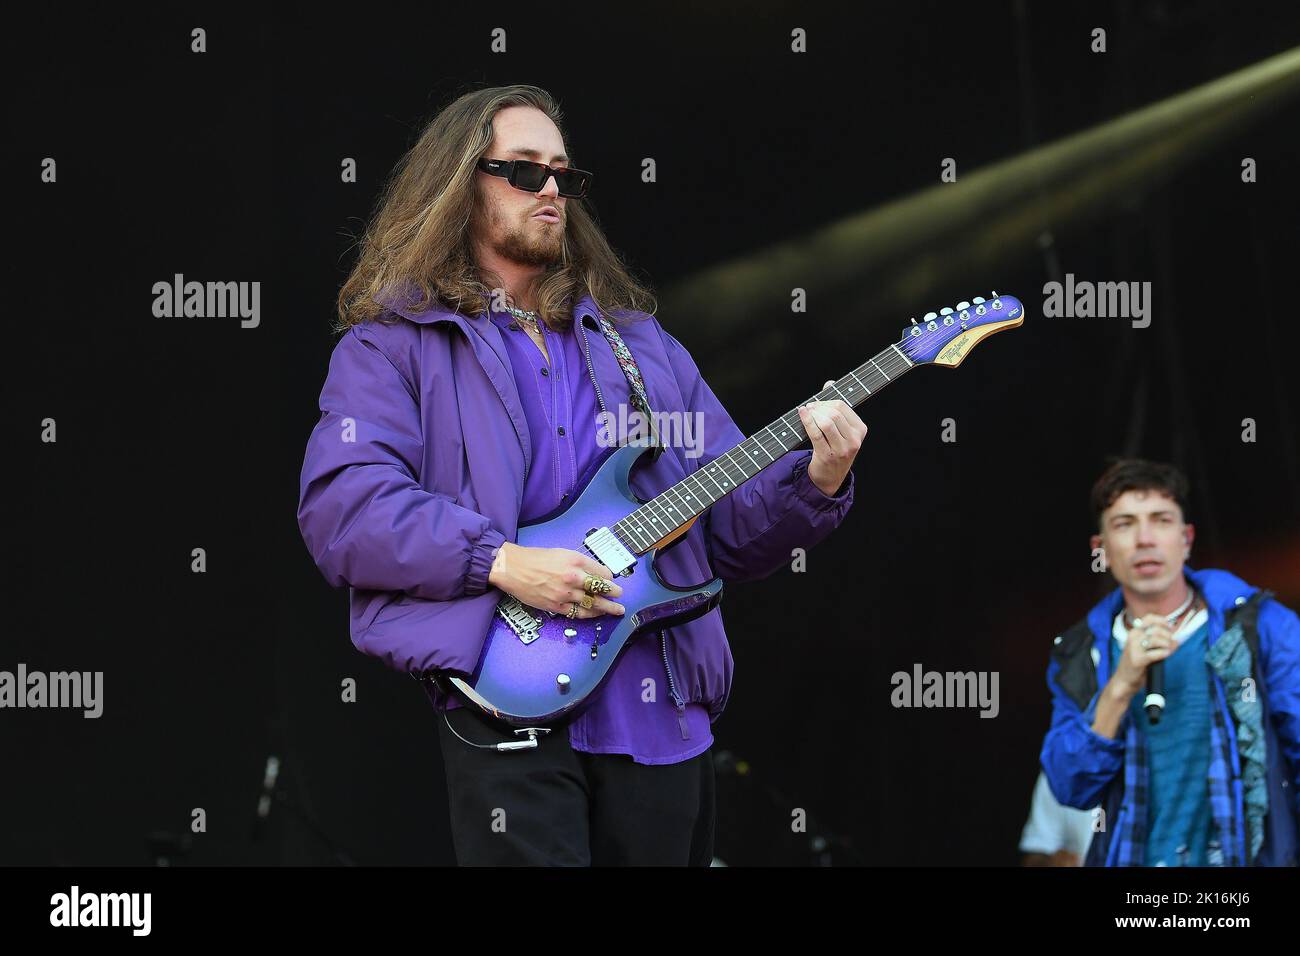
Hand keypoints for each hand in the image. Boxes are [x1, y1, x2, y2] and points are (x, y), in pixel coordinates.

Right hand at [488, 542, 624, 618]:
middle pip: (601, 589)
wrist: (512, 568)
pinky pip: (578, 613)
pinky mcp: (557, 606)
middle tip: (620, 596)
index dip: (609, 578)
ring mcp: (565, 593)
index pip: (601, 572)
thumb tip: (594, 572)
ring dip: (607, 608)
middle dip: (614, 594)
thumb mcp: (561, 553)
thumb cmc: (535, 559)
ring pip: (593, 604)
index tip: (612, 581)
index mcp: (575, 561)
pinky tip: (596, 615)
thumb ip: (579, 563)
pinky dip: (589, 614)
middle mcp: (573, 577)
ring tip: (617, 610)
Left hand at [797, 380, 866, 495]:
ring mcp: (842, 449)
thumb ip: (837, 407)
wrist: (830, 477)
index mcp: (860, 430)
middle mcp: (854, 440)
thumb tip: (829, 383)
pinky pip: (816, 433)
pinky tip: (802, 414)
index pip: (843, 406)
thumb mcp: (841, 430)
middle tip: (809, 407)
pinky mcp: (827, 455)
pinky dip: (807, 421)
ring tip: (806, 412)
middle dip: (819, 407)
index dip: (826, 401)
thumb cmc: (835, 448)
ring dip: (813, 414)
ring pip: (826, 422)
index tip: (817, 403)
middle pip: (834, 413)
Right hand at [1111, 618, 1175, 697]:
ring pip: (1156, 640)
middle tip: (1171, 643)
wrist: (1124, 679)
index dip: (1162, 621)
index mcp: (1133, 632)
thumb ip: (1156, 640)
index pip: (1149, 618)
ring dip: (1167, 645)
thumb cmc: (1137, 663)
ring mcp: (1134, 648)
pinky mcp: (1138, 659)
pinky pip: (1156, 653)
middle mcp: (1132, 638)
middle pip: (1156, 630)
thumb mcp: (1142, 647)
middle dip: (1168, 636)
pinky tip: (1166, 654)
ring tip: (1168, 650)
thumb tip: (1176, 637)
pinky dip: (1164, 653)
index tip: (1170, 627)